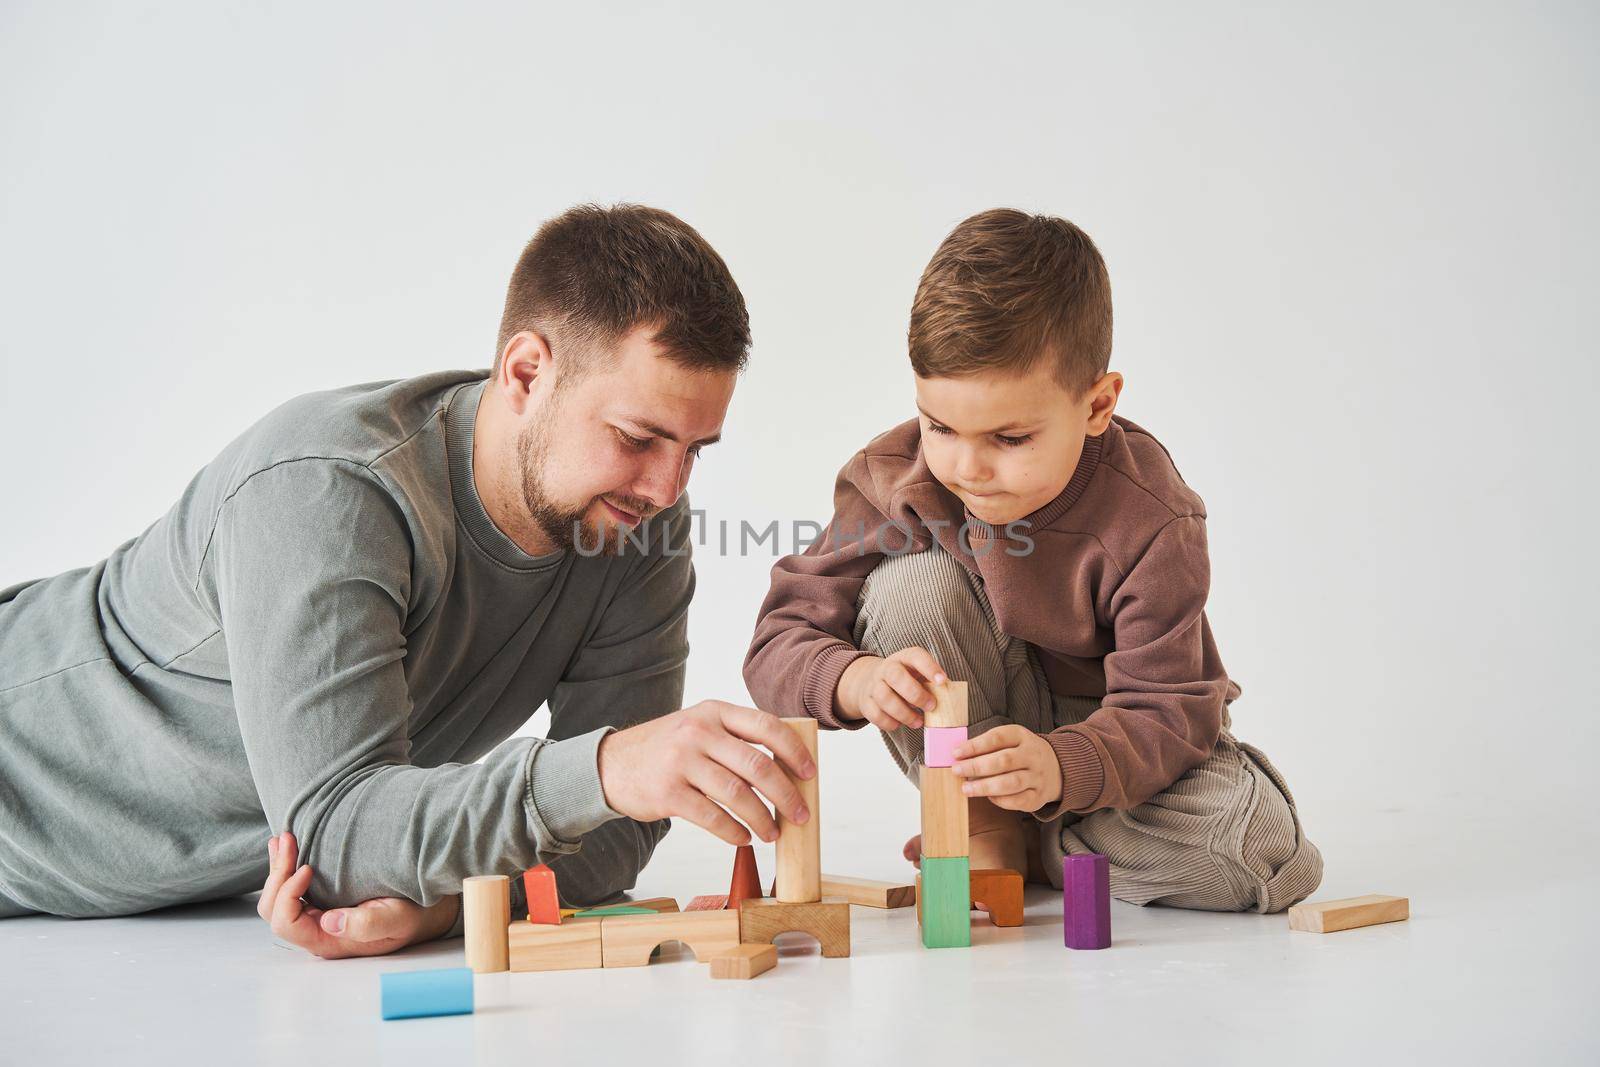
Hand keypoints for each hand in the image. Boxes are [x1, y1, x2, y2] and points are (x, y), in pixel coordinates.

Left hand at [257, 831, 459, 958]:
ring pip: (278, 898)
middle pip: (274, 910)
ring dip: (277, 868)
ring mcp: (316, 915)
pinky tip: (287, 846)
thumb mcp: (397, 920)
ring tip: (283, 838)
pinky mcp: (322, 901)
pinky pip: (291, 888)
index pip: (286, 922)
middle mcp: (316, 929)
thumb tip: (328, 920)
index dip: (288, 893)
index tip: (309, 868)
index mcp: (327, 939)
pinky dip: (285, 866)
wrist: (425, 911)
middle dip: (277, 875)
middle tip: (289, 839)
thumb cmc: (412, 916)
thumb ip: (366, 925)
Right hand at [596, 700, 815, 847]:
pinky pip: (712, 817)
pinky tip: (743, 838)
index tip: (810, 774)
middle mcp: (699, 732)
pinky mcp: (668, 793)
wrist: (610, 764)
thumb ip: (735, 738)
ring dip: (762, 819)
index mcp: (714, 712)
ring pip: (738, 795)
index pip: (767, 726)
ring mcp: (682, 762)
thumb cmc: (666, 749)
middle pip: (758, 766)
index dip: (794, 752)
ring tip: (772, 834)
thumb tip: (786, 768)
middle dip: (786, 795)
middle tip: (800, 815)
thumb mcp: (698, 727)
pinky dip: (734, 832)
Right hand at [836, 647, 946, 731]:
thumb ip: (930, 682)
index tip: (942, 681)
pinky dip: (890, 723)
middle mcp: (886, 669)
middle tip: (931, 706)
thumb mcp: (917, 673)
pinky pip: (876, 715)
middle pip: (895, 676)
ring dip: (904, 713)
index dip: (929, 668)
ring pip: (885, 698)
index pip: (916, 656)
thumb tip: (949, 697)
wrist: (870, 681)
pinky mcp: (866, 703)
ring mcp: (873, 685)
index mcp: (904, 658)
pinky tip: (900, 724)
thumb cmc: (904, 679)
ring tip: (918, 722)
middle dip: (915, 694)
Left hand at [950, 725, 1062, 812]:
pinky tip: (988, 797)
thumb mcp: (1010, 740)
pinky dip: (1000, 800)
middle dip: (977, 766)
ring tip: (966, 789)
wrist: (1057, 768)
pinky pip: (1018, 801)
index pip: (997, 738)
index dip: (975, 745)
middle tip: (957, 771)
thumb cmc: (1022, 753)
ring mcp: (1038, 777)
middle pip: (1004, 761)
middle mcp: (1033, 755)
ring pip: (1011, 782)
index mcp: (1022, 737)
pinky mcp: (1038, 796)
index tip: (956, 753)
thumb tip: (958, 755)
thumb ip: (987, 745)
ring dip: (985, 786)